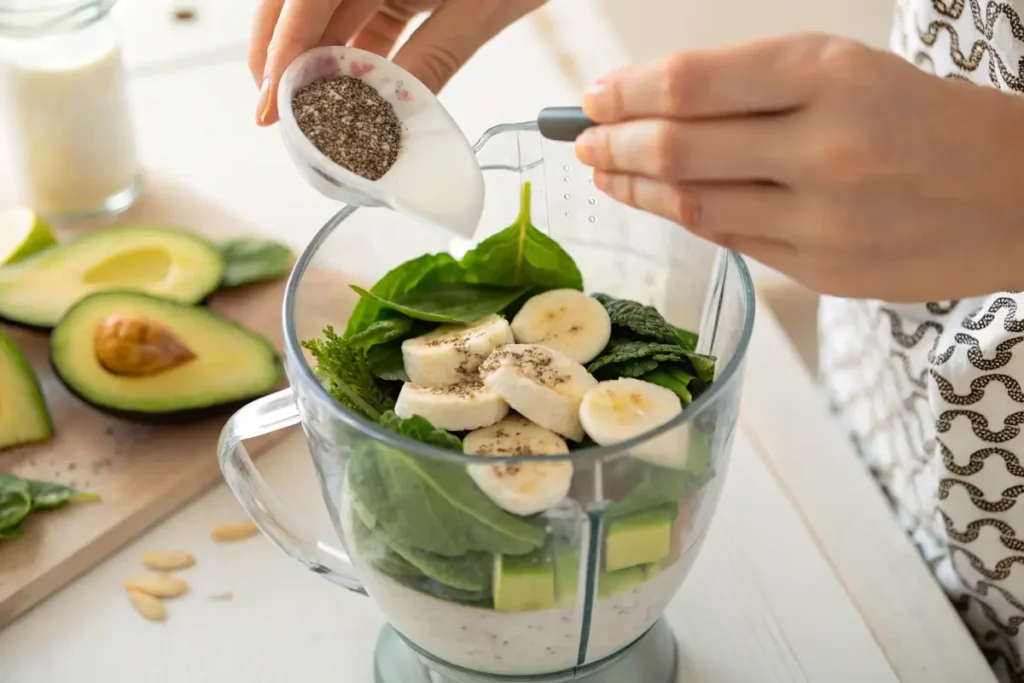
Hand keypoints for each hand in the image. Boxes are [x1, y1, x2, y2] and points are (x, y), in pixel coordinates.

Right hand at [249, 0, 543, 125]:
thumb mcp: (481, 7)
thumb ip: (432, 57)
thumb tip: (390, 116)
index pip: (304, 1)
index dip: (281, 55)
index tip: (270, 106)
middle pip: (296, 5)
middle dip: (281, 60)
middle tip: (278, 118)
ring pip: (322, 14)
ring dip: (316, 63)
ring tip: (313, 115)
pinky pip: (357, 15)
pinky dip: (352, 53)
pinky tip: (350, 94)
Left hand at [574, 33, 1023, 301]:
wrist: (1018, 194)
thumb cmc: (926, 119)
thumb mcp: (849, 69)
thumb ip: (753, 86)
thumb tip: (652, 101)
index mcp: (831, 75)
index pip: (693, 83)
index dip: (628, 92)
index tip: (594, 97)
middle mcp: (823, 148)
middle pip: (679, 148)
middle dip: (613, 145)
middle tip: (582, 141)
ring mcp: (822, 220)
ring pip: (693, 205)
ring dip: (635, 189)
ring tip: (605, 175)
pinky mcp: (823, 271)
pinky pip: (731, 240)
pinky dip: (686, 218)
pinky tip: (661, 204)